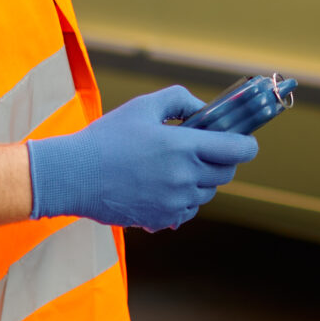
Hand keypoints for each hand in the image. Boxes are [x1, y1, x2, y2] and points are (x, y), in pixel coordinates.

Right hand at [26, 85, 258, 232]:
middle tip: (204, 151)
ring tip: (175, 169)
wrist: (73, 175)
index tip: (243, 141)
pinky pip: (187, 212)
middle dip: (222, 161)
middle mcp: (184, 176)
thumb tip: (203, 110)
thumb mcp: (143, 106)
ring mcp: (174, 201)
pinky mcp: (160, 219)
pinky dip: (182, 201)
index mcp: (184, 146)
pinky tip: (163, 188)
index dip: (246, 144)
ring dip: (201, 182)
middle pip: (226, 174)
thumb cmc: (106, 138)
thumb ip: (180, 101)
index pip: (238, 150)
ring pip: (207, 194)